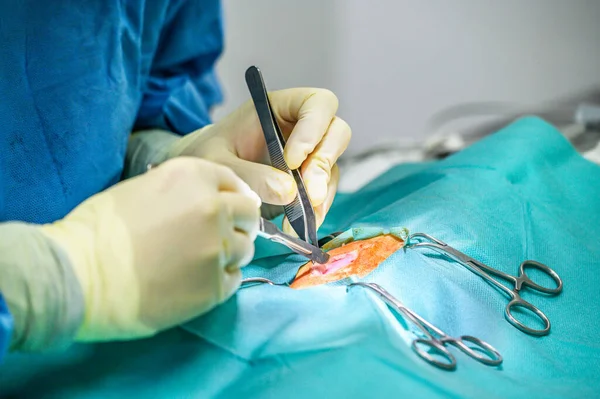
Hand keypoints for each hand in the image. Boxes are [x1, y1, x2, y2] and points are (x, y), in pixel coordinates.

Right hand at [40, 157, 260, 340]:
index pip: (236, 184)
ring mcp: (217, 249)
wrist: (80, 275)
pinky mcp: (215, 286)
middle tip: (221, 236)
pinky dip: (220, 280)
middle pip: (249, 215)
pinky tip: (196, 282)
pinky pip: (233, 279)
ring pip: (244, 249)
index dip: (233, 198)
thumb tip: (209, 201)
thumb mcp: (142, 188)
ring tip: (201, 262)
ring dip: (229, 253)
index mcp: (194, 177)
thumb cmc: (98, 229)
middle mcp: (214, 208)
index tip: (230, 209)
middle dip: (239, 224)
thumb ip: (184, 191)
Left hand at [168, 88, 350, 233]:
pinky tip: (302, 224)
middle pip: (336, 132)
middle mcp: (299, 127)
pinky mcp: (307, 180)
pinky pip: (325, 190)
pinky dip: (317, 209)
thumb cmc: (207, 157)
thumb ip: (248, 174)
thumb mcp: (217, 162)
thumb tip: (288, 192)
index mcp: (279, 107)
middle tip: (309, 193)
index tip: (291, 161)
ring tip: (304, 217)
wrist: (204, 177)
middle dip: (324, 163)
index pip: (316, 103)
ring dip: (323, 191)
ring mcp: (307, 154)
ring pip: (332, 165)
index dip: (312, 129)